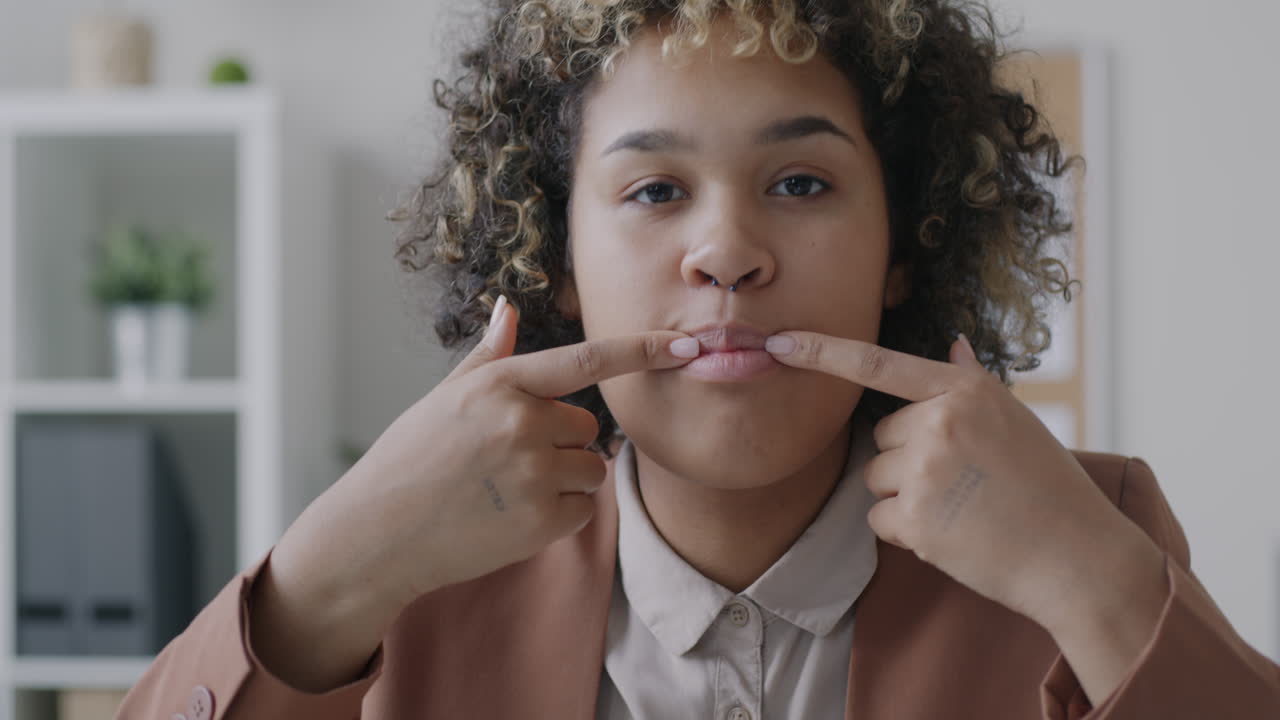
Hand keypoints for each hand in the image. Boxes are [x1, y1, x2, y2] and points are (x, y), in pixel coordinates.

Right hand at [298, 296, 695, 612]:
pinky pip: (582, 508)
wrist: (378, 533)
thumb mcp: (445, 397)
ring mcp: (532, 473)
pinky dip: (558, 515)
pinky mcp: (541, 521)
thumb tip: (509, 308)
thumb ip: (491, 357)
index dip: (642, 351)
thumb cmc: (410, 459)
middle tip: (507, 460)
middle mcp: (520, 423)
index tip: (687, 344)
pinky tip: (510, 517)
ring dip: (563, 480)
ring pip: (590, 469)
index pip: (586, 360)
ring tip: (505, 490)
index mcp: (499, 384)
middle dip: (560, 441)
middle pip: (587, 425)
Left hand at [765, 331, 1163, 630]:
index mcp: (965, 390)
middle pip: (881, 435)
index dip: (822, 352)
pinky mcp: (913, 516)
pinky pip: (879, 518)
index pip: (878, 363)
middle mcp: (940, 420)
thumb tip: (953, 345)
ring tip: (961, 508)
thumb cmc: (1048, 487)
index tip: (778, 342)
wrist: (1077, 556)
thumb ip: (972, 384)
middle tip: (962, 483)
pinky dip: (905, 531)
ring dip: (905, 497)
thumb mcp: (1016, 421)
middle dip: (908, 459)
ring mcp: (924, 468)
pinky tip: (951, 534)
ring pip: (876, 477)